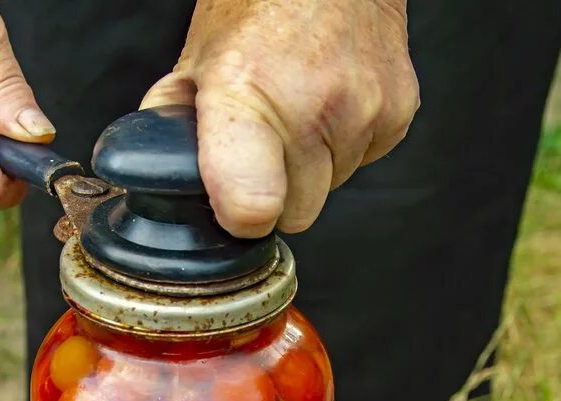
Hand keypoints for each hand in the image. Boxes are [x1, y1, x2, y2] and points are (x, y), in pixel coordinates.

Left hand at [142, 0, 418, 237]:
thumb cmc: (260, 3)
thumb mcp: (197, 60)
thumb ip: (176, 123)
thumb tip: (162, 173)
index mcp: (247, 96)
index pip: (253, 207)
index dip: (240, 220)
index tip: (233, 209)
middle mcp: (314, 108)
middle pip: (296, 214)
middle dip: (276, 193)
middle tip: (262, 146)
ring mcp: (364, 113)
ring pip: (331, 189)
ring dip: (311, 166)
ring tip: (298, 111)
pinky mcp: (398, 115)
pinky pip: (362, 162)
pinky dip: (344, 145)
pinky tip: (329, 104)